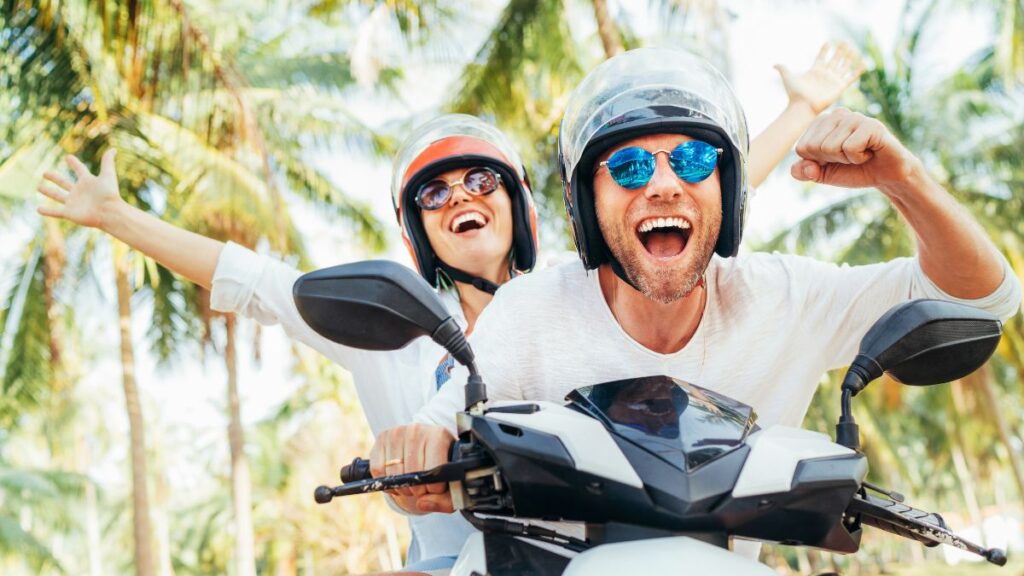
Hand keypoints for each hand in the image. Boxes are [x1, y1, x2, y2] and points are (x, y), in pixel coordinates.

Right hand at [37, 150, 123, 228]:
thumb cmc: (109, 194)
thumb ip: (108, 162)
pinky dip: (47, 211)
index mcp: (87, 181)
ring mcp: (73, 202)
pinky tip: (38, 209)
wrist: (109, 212)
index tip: (68, 157)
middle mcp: (79, 192)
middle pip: (64, 183)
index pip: (79, 169)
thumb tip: (113, 149)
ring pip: (58, 196)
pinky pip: (56, 212)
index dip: (74, 163)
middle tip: (45, 173)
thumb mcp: (108, 175)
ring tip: (38, 187)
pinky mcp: (69, 213)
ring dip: (48, 192)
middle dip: (55, 178)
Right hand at [369, 424, 454, 513]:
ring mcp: (397, 432)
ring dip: (402, 488)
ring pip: (393, 475)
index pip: (432, 472)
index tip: (437, 488)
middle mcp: (417, 430)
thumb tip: (422, 503)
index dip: (434, 489)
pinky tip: (398, 478)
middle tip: (423, 487)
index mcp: (439, 436)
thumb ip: (445, 500)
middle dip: (417, 490)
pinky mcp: (382, 438)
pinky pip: (377, 470)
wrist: (429, 444)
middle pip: (412, 475)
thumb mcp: (452, 482)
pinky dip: (386, 482)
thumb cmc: (442, 464)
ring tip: (411, 482)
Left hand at [776, 41, 863, 114]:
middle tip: (844, 41)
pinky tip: (863, 63)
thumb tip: (774, 64)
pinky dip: (857, 70)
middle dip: (839, 51)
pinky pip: (851, 77)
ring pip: (843, 66)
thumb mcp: (787, 77)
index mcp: (815, 71)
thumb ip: (782, 68)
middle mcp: (825, 75)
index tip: (828, 43)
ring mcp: (833, 80)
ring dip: (848, 58)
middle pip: (834, 60)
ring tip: (853, 49)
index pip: (821, 58)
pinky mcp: (840, 86)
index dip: (824, 50)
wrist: (802, 106)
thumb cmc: (794, 93)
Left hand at [791, 108, 920, 190]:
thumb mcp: (823, 174)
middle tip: (849, 157)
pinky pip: (850, 148)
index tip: (835, 159)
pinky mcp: (871, 125)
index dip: (818, 162)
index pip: (802, 148)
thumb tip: (797, 169)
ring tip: (861, 153)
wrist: (885, 175)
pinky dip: (859, 158)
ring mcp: (854, 117)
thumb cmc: (853, 170)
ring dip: (846, 160)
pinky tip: (870, 151)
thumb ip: (805, 172)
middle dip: (831, 160)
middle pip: (814, 147)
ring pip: (830, 148)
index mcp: (821, 123)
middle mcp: (836, 114)